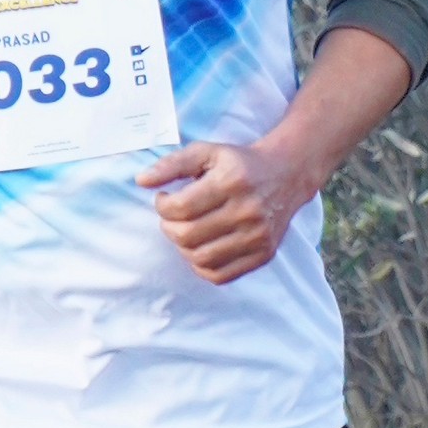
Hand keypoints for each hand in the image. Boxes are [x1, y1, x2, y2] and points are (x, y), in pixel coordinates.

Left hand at [137, 138, 311, 285]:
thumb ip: (172, 164)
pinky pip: (220, 275)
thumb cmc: (239, 163)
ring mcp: (258, 236)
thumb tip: (141, 181)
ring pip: (201, 259)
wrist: (286, 174)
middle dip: (169, 228)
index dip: (161, 206)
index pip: (180, 208)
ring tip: (186, 232)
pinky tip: (201, 247)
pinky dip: (202, 266)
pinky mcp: (263, 254)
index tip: (164, 199)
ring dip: (183, 248)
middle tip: (172, 217)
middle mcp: (248, 210)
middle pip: (188, 235)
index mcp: (232, 181)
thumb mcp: (206, 152)